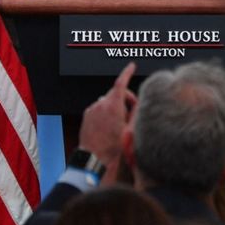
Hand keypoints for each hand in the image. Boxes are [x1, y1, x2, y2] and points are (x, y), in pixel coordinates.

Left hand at [79, 62, 137, 178]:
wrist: (95, 158)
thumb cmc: (114, 147)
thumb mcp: (131, 129)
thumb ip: (135, 112)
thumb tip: (138, 103)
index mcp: (113, 106)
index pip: (121, 83)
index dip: (127, 73)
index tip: (131, 66)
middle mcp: (101, 104)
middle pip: (116, 93)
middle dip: (125, 99)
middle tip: (131, 112)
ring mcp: (92, 109)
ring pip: (107, 101)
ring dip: (114, 107)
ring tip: (118, 124)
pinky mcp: (87, 115)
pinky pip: (99, 108)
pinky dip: (105, 112)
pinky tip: (108, 126)